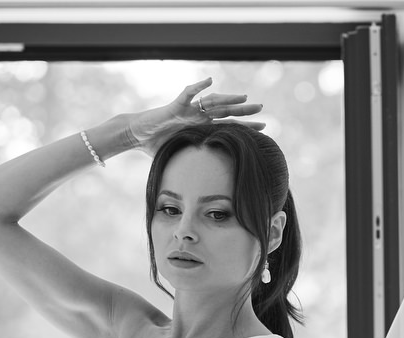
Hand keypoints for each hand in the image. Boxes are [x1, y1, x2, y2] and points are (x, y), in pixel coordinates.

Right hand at [126, 79, 264, 155]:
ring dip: (228, 98)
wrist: (139, 135)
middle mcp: (199, 116)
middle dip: (243, 109)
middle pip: (226, 111)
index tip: (264, 129)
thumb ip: (196, 168)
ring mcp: (189, 109)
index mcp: (203, 128)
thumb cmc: (158, 147)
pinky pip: (188, 93)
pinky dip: (198, 87)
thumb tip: (209, 190)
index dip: (245, 127)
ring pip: (212, 101)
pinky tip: (209, 81)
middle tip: (262, 108)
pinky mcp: (176, 105)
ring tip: (243, 96)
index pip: (229, 126)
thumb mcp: (183, 159)